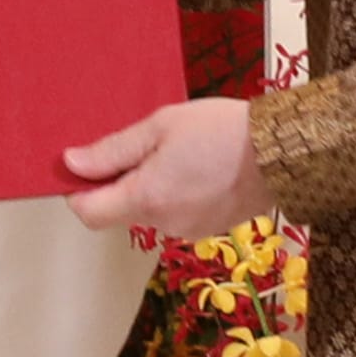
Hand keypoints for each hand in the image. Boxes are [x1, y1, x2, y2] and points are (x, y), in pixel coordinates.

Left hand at [62, 94, 261, 241]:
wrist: (283, 151)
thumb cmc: (223, 131)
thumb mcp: (161, 126)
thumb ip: (113, 150)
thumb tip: (72, 164)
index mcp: (146, 198)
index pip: (88, 213)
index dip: (78, 191)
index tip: (83, 166)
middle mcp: (164, 224)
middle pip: (119, 211)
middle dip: (120, 182)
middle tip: (143, 145)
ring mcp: (189, 230)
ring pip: (150, 211)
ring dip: (151, 186)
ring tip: (179, 152)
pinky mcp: (209, 228)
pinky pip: (177, 213)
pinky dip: (176, 194)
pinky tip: (198, 167)